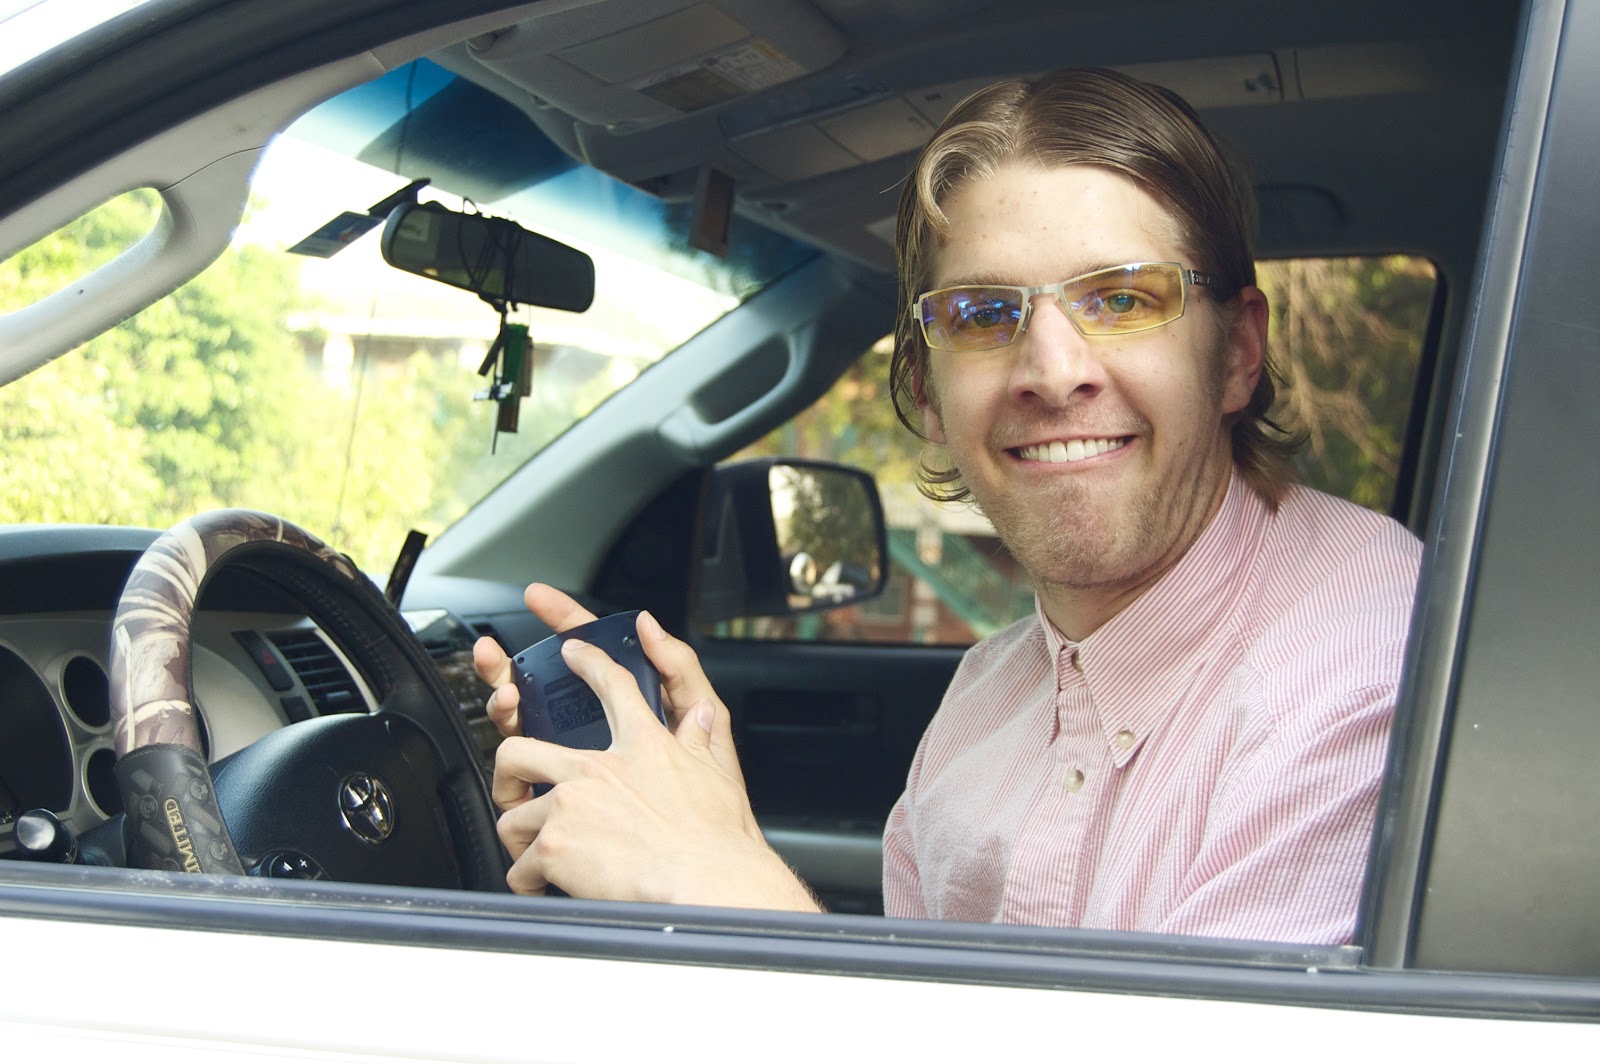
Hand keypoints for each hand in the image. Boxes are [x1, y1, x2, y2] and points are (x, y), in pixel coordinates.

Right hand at [472, 583, 741, 784]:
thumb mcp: (705, 720)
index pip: (592, 655)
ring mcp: (575, 765)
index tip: (538, 598)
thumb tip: (648, 624)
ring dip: (505, 695)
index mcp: (631, 709)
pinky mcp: (561, 799)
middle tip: (492, 651)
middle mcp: (597, 733)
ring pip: (525, 721)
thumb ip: (678, 669)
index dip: (565, 621)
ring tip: (504, 688)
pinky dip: (512, 736)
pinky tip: (511, 718)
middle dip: (511, 664)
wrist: (701, 864)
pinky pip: (526, 764)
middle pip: (544, 686)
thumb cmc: (712, 801)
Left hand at [475, 585, 816, 909]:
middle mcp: (598, 769)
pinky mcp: (555, 846)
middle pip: (521, 749)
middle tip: (516, 790)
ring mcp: (570, 805)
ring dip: (521, 840)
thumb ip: (700, 740)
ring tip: (533, 856)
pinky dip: (529, 881)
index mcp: (641, 747)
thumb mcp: (717, 775)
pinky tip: (544, 887)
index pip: (613, 686)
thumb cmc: (716, 839)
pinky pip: (520, 866)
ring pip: (512, 815)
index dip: (588, 661)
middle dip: (508, 772)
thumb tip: (702, 716)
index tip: (571, 649)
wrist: (706, 881)